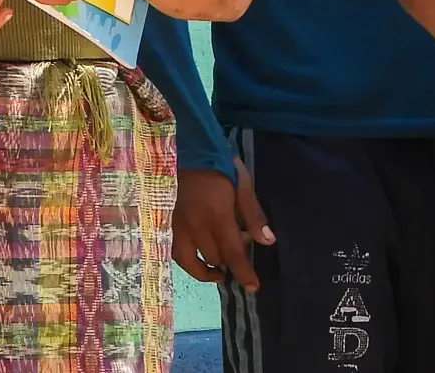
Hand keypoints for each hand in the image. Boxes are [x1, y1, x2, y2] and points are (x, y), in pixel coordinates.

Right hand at [172, 158, 272, 290]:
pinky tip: (199, 258)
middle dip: (230, 261)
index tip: (254, 287)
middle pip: (214, 258)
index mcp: (216, 215)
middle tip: (241, 248)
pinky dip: (188, 261)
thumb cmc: (218, 164)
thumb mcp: (242, 183)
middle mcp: (194, 226)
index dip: (244, 272)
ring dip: (207, 269)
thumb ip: (253, 215)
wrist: (184, 148)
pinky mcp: (166, 224)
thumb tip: (267, 242)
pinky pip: (175, 252)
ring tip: (220, 270)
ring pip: (190, 262)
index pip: (232, 252)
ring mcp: (176, 226)